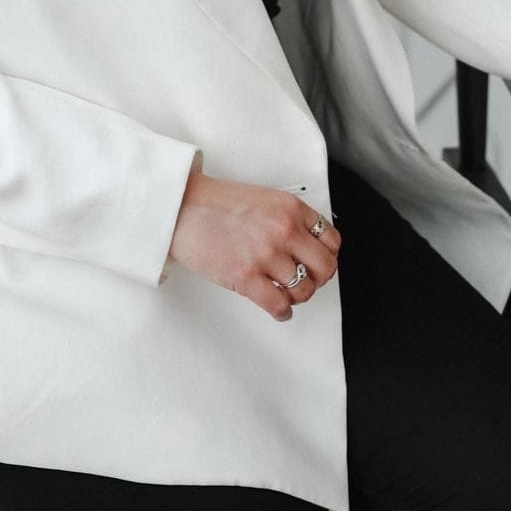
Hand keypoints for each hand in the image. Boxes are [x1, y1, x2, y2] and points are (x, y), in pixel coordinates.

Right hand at [167, 167, 340, 319]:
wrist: (180, 207)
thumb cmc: (213, 203)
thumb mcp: (262, 198)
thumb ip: (286, 218)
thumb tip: (303, 243)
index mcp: (290, 208)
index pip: (331, 239)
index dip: (327, 255)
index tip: (320, 262)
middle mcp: (283, 230)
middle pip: (325, 267)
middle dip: (319, 279)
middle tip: (310, 282)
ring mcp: (265, 254)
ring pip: (304, 289)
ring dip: (298, 296)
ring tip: (288, 294)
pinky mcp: (246, 277)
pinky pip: (279, 304)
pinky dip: (283, 312)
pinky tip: (279, 309)